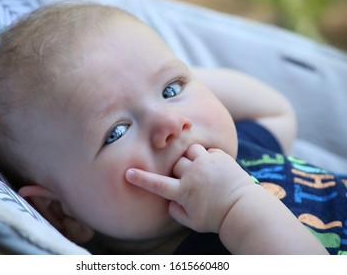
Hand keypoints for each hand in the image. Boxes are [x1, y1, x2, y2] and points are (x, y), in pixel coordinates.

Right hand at [125, 144, 253, 232]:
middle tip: (190, 180)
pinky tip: (214, 169)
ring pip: (189, 151)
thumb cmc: (216, 218)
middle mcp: (192, 174)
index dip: (141, 178)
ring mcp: (206, 163)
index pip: (157, 184)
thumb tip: (169, 200)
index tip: (128, 173)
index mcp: (183, 192)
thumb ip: (176, 211)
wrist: (243, 208)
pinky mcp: (219, 156)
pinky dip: (208, 157)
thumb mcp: (192, 222)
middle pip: (175, 163)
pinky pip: (207, 150)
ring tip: (201, 170)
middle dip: (178, 169)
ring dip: (191, 159)